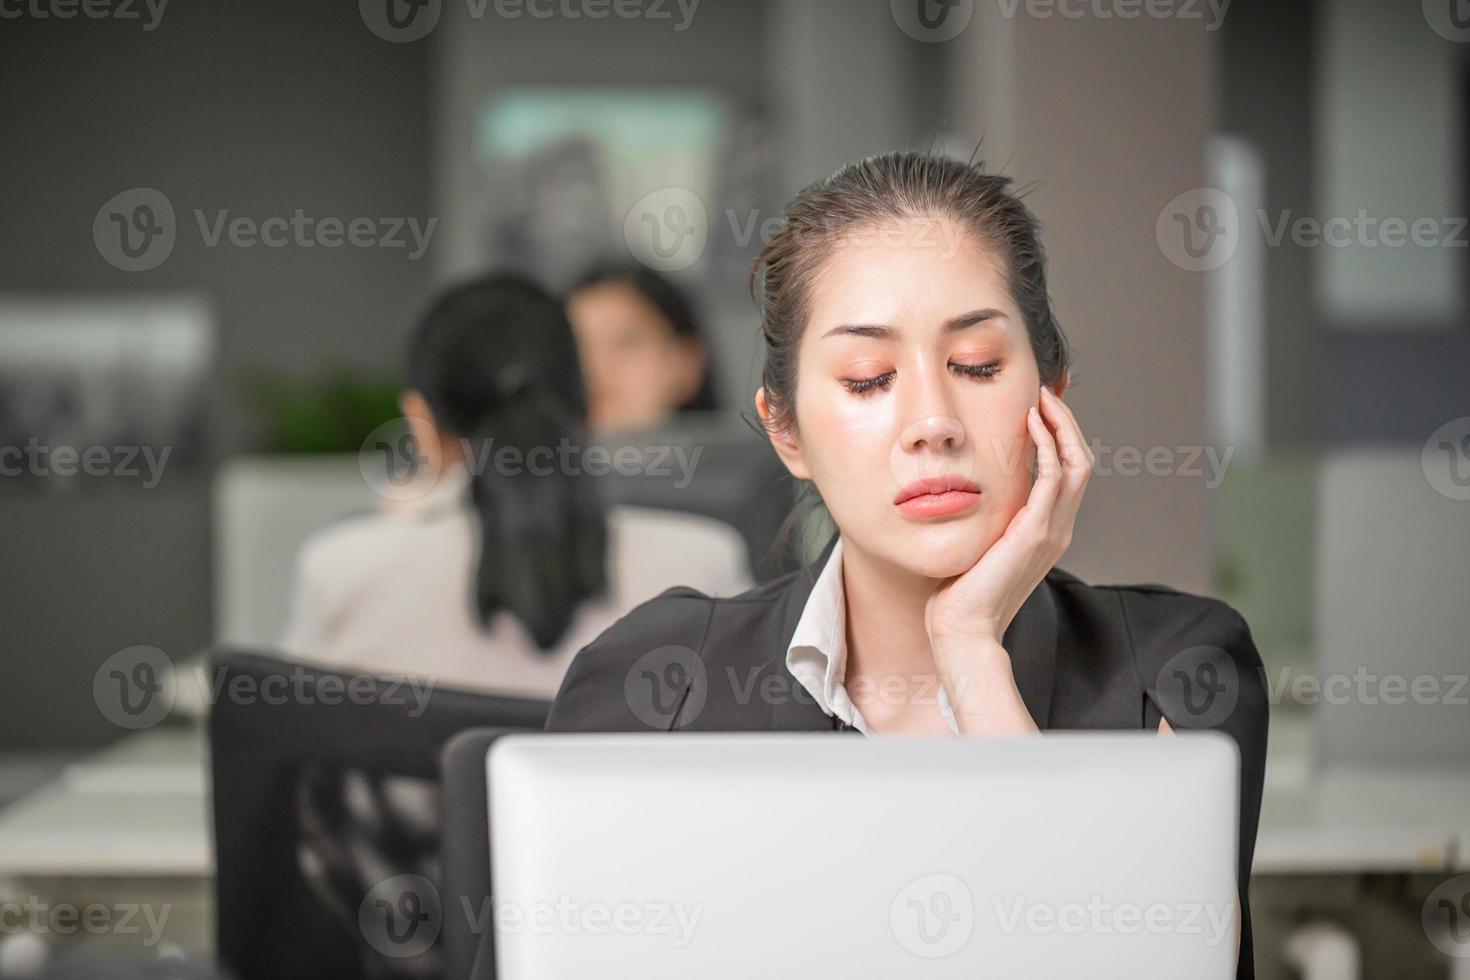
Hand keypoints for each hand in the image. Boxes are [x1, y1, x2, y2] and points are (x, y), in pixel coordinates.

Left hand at [924, 386, 1093, 733]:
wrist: (963, 626)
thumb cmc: (961, 589)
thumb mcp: (980, 541)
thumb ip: (986, 516)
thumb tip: (968, 489)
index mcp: (1047, 530)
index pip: (1068, 472)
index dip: (1060, 438)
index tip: (1039, 410)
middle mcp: (1058, 528)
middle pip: (1081, 461)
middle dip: (1066, 423)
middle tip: (1046, 394)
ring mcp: (1052, 530)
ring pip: (1077, 464)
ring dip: (1062, 426)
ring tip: (1042, 399)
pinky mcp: (1036, 531)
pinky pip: (1054, 477)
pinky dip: (1048, 445)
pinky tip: (1032, 424)